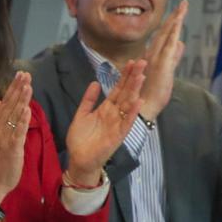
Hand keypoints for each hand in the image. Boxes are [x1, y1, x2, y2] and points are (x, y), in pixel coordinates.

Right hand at [0, 71, 32, 205]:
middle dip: (18, 89)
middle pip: (9, 106)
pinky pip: (17, 133)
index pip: (5, 103)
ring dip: (21, 101)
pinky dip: (22, 122)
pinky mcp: (11, 149)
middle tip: (25, 74)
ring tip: (28, 86)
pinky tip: (27, 110)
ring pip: (14, 117)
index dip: (12, 88)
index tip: (20, 75)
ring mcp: (4, 139)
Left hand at [65, 60, 146, 184]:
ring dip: (135, 90)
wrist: (79, 159)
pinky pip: (127, 122)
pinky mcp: (118, 136)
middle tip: (143, 61)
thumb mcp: (82, 115)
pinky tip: (138, 101)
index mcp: (106, 108)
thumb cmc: (80, 139)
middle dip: (133, 77)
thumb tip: (95, 82)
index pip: (118, 89)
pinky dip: (133, 112)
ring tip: (142, 76)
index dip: (124, 76)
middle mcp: (115, 114)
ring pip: (128, 104)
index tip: (132, 61)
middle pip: (126, 93)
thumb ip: (88, 100)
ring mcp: (118, 124)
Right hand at [138, 0, 186, 120]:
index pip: (163, 37)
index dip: (171, 24)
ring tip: (183, 7)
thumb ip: (173, 58)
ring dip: (175, 20)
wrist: (143, 109)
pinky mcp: (161, 64)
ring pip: (167, 35)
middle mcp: (151, 54)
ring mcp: (156, 58)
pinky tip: (179, 21)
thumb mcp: (167, 73)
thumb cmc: (151, 95)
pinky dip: (173, 31)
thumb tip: (181, 43)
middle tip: (183, 4)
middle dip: (175, 17)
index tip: (178, 13)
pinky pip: (168, 44)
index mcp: (152, 58)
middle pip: (165, 32)